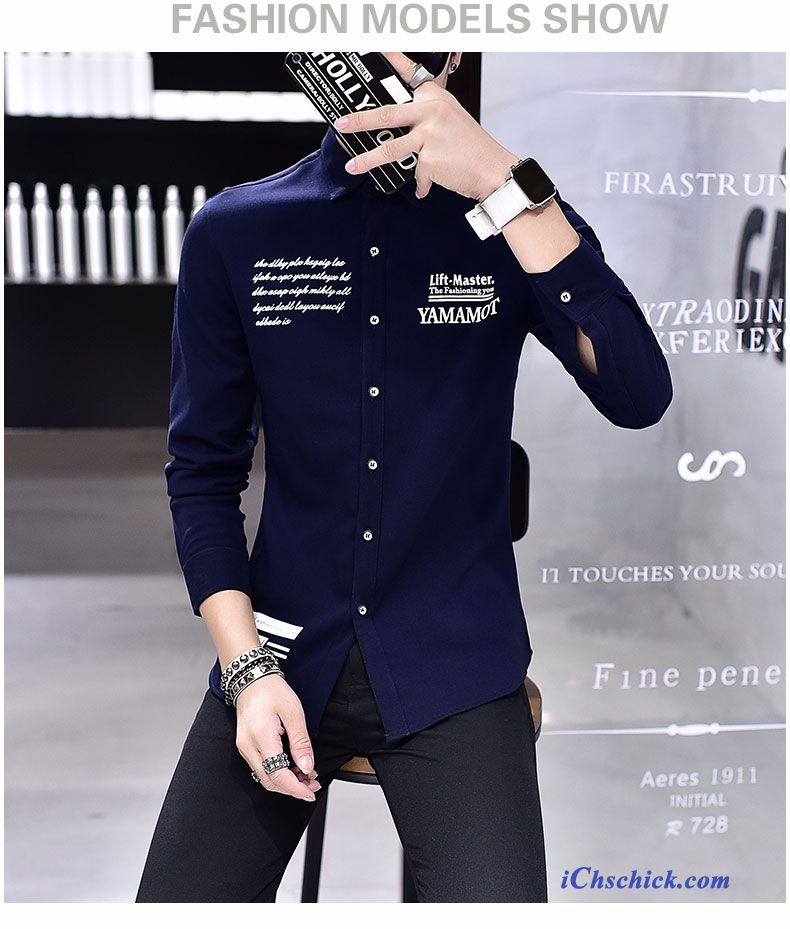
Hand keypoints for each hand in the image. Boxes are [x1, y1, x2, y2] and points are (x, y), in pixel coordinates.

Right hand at [234, 673, 320, 801]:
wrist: (251, 679)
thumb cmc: (272, 691)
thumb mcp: (294, 712)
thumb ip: (301, 742)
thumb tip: (307, 768)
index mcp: (261, 737)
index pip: (277, 775)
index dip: (296, 788)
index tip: (311, 792)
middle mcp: (248, 747)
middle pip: (270, 781)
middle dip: (293, 788)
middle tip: (313, 785)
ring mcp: (244, 747)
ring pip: (264, 777)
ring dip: (286, 782)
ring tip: (306, 777)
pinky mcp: (246, 746)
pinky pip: (261, 768)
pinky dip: (277, 773)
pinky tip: (292, 768)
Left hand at [332, 51, 517, 201]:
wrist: (493, 170)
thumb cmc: (472, 147)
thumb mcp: (450, 120)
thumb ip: (424, 119)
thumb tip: (398, 129)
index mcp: (435, 98)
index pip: (409, 73)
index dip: (390, 59)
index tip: (373, 47)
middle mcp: (431, 111)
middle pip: (387, 113)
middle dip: (360, 120)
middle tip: (341, 123)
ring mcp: (430, 135)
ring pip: (390, 148)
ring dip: (368, 159)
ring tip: (353, 166)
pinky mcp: (430, 159)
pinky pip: (415, 173)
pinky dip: (421, 183)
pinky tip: (429, 184)